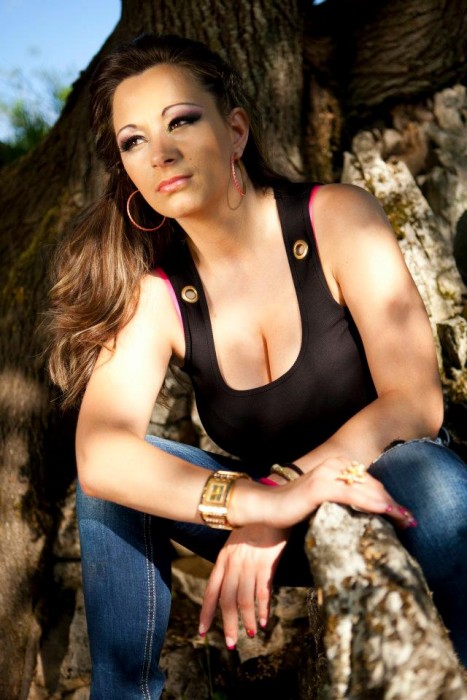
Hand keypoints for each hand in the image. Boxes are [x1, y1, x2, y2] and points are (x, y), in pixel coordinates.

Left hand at [199, 524, 288, 647]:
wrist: (270, 506)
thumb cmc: (254, 525)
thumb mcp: (236, 543)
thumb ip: (232, 563)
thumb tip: (230, 586)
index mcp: (223, 559)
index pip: (211, 591)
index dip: (206, 612)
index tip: (202, 630)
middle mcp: (233, 563)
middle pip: (226, 601)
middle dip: (227, 624)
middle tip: (230, 643)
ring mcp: (250, 564)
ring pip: (243, 600)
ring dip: (246, 621)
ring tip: (249, 635)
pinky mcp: (267, 563)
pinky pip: (262, 592)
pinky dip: (262, 609)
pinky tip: (264, 621)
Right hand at [261, 456, 415, 529]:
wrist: (267, 506)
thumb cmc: (296, 507)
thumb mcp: (326, 502)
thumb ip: (345, 500)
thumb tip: (368, 515)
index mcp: (339, 466)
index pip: (371, 483)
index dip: (390, 500)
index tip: (406, 517)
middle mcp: (336, 465)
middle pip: (373, 485)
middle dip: (394, 504)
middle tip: (411, 522)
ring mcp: (328, 474)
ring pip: (366, 489)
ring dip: (388, 505)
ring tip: (404, 521)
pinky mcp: (320, 487)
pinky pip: (351, 495)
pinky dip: (370, 503)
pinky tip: (385, 512)